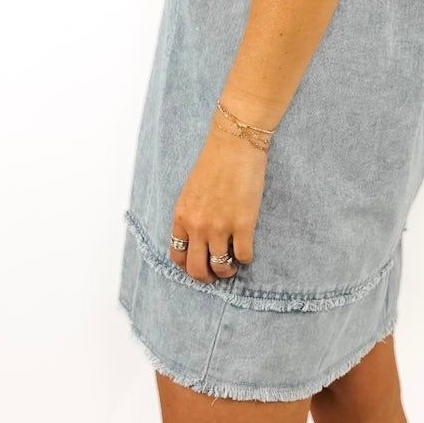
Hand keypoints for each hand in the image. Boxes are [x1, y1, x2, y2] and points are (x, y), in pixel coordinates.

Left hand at [169, 120, 267, 283]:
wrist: (234, 146)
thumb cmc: (214, 164)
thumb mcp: (190, 193)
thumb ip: (190, 216)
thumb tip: (198, 238)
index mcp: (182, 217)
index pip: (177, 255)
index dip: (187, 266)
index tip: (198, 266)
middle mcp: (197, 226)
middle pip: (196, 269)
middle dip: (206, 277)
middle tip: (216, 273)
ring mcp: (220, 227)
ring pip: (220, 266)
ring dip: (227, 270)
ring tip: (232, 264)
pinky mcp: (243, 224)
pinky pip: (243, 256)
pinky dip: (246, 258)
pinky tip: (246, 250)